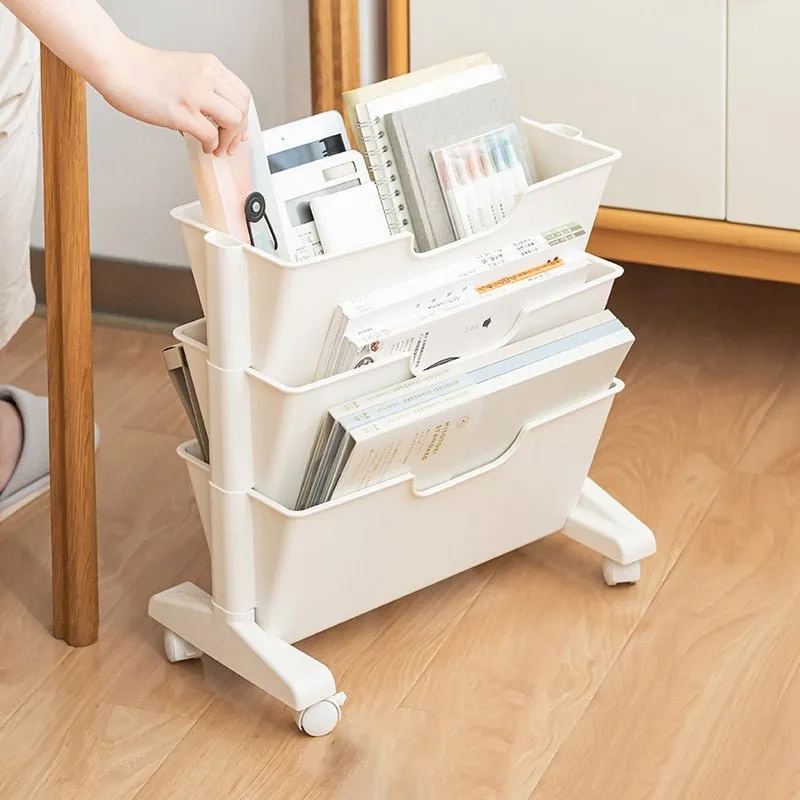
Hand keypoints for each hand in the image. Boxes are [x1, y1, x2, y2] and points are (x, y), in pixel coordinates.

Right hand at [95, 40, 250, 155]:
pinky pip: (211, 135)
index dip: (244, 115)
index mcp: (209, 65)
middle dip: (240, 131)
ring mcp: (196, 94)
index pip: (242, 93)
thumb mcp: (184, 70)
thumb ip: (203, 89)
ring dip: (229, 140)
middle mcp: (206, 76)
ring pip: (234, 121)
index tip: (239, 129)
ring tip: (218, 148)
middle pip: (243, 107)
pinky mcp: (183, 112)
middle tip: (231, 143)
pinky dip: (212, 146)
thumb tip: (214, 118)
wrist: (118, 66)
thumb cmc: (142, 71)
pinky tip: (204, 147)